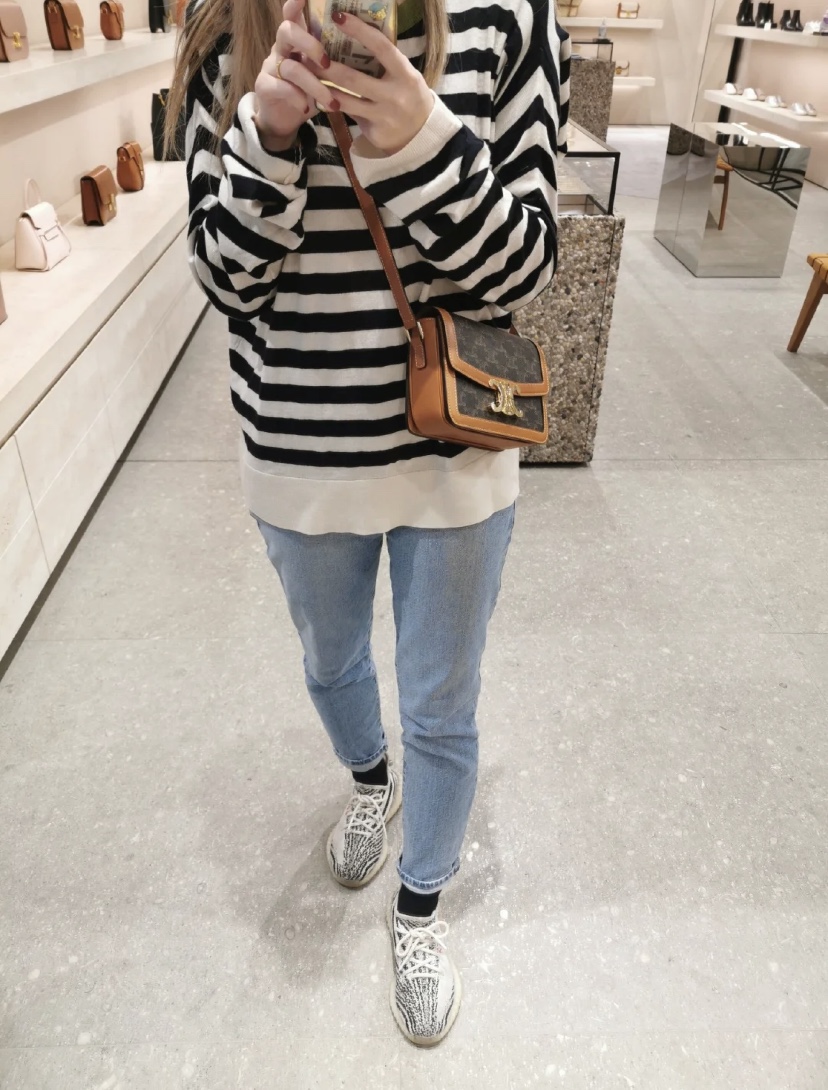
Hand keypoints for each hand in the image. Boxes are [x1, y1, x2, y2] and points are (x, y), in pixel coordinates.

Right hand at [253, 0, 341, 151]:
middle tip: (327, 62)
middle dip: (310, 44)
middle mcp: (281, 47)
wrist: (283, 118)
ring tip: (330, 101)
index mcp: (296, 39)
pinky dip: (299, 99)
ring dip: (314, 85)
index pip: (293, 13)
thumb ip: (333, 57)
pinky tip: (308, 109)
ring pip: (291, 67)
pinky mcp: (264, 86)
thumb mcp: (321, 72)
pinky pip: (282, 88)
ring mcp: (271, 66)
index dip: (297, 2)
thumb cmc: (308, 91)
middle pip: (287, 31)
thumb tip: (369, 46)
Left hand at [310, 11, 433, 154]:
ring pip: (346, 100)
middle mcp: (395, 95)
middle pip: (354, 79)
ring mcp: (384, 116)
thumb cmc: (407, 93)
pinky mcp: (375, 132)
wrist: (420, 132)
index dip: (359, 31)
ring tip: (308, 74)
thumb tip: (353, 32)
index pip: (381, 47)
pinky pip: (349, 115)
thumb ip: (383, 59)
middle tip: (308, 53)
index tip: (339, 16)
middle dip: (328, 66)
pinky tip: (319, 96)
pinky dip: (332, 104)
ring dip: (323, 87)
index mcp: (404, 73)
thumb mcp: (403, 73)